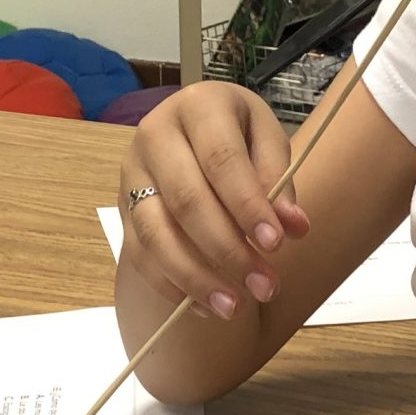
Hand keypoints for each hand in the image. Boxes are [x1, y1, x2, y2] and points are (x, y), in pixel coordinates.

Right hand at [121, 83, 308, 319]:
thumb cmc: (238, 136)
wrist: (194, 134)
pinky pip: (140, 255)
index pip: (221, 159)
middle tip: (265, 286)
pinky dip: (172, 286)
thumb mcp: (267, 140)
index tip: (276, 245)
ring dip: (196, 277)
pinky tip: (206, 306)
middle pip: (186, 200)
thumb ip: (280, 180)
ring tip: (234, 308)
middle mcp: (154, 135)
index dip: (247, 204)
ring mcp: (132, 175)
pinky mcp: (122, 211)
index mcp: (198, 106)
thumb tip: (293, 227)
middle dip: (228, 250)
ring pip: (155, 233)